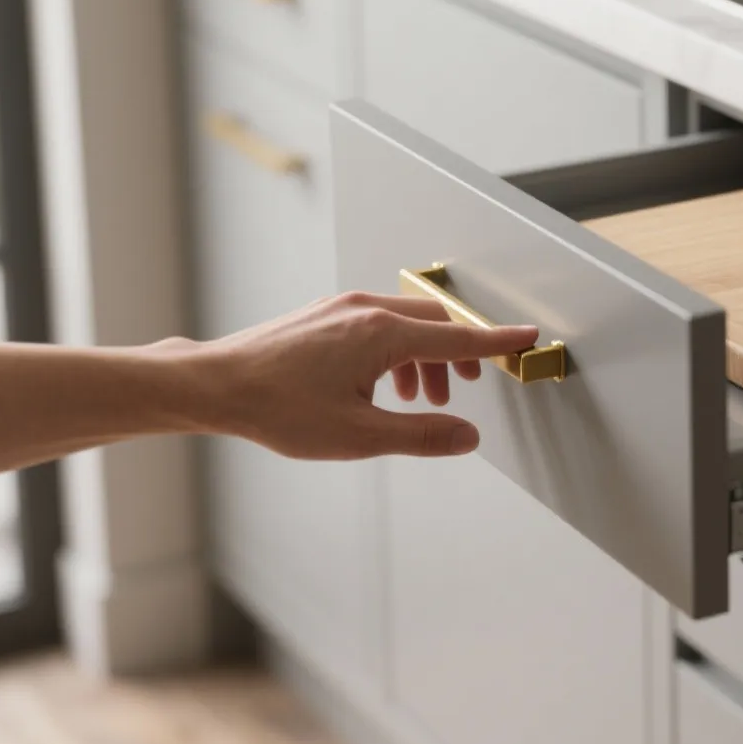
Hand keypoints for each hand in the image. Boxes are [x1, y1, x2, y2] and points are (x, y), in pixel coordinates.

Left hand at [190, 292, 540, 460]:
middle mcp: (366, 310)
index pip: (459, 337)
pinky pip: (379, 322)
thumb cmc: (278, 409)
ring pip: (407, 322)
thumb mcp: (359, 436)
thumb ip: (422, 435)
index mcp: (383, 335)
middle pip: (436, 323)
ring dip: (425, 356)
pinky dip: (397, 350)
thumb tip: (467, 435)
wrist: (214, 384)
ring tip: (419, 399)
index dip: (498, 342)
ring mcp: (343, 308)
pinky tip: (382, 385)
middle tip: (467, 386)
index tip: (528, 339)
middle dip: (459, 353)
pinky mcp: (325, 314)